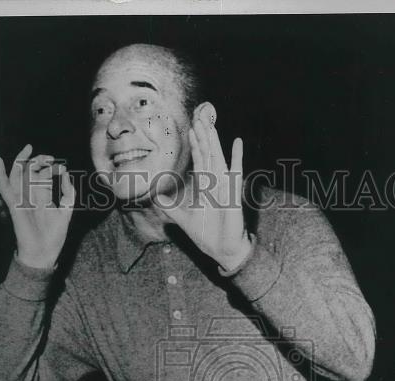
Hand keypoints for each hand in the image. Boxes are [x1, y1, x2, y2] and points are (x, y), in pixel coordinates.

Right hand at [0, 144, 75, 269]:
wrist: (43, 253)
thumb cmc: (54, 236)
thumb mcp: (66, 211)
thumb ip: (68, 192)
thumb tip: (66, 173)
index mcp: (42, 197)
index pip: (44, 176)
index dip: (52, 168)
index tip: (61, 167)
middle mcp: (31, 196)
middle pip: (31, 171)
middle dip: (39, 161)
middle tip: (49, 158)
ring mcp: (21, 200)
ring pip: (18, 175)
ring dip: (23, 161)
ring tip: (30, 150)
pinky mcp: (14, 205)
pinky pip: (5, 188)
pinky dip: (0, 174)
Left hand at [154, 107, 252, 272]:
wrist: (223, 250)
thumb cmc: (208, 235)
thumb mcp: (185, 221)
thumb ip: (171, 209)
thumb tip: (157, 198)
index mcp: (205, 188)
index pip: (199, 161)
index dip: (195, 145)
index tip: (191, 129)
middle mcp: (215, 184)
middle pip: (208, 154)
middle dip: (203, 136)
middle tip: (199, 116)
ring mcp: (225, 187)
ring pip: (218, 158)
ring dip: (213, 141)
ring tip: (210, 124)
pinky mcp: (233, 195)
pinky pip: (236, 172)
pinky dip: (237, 157)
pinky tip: (237, 142)